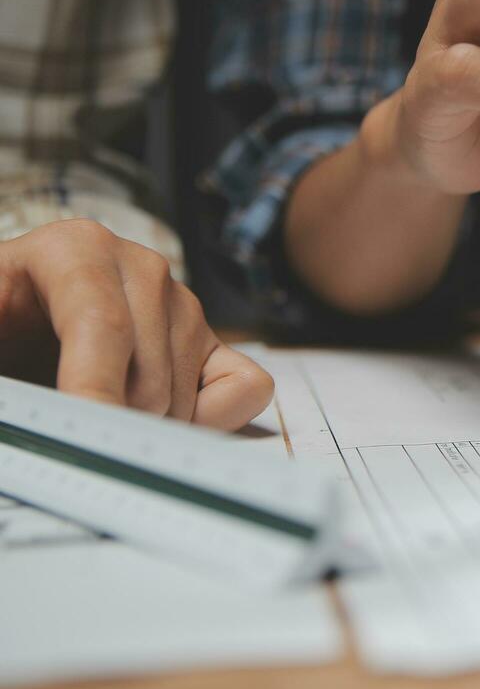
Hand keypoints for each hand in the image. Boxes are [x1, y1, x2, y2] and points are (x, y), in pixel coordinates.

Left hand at [0, 220, 273, 429]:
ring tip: (90, 425)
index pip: (100, 325)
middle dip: (108, 427)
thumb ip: (6, 377)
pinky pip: (246, 388)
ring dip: (141, 432)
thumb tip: (32, 410)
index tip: (84, 439)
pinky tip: (159, 423)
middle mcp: (142, 269)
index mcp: (75, 249)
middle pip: (145, 377)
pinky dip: (213, 421)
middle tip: (64, 440)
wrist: (8, 328)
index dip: (92, 391)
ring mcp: (184, 307)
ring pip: (184, 396)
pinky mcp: (212, 345)